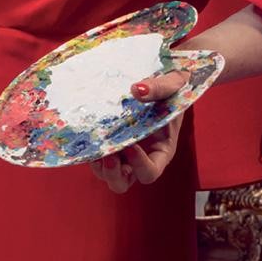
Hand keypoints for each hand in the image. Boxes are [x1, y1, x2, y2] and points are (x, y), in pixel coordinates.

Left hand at [89, 56, 213, 193]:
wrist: (162, 78)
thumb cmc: (174, 86)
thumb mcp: (174, 83)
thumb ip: (160, 87)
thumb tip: (136, 90)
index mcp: (161, 151)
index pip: (150, 172)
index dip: (140, 165)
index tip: (131, 146)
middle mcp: (140, 158)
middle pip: (123, 182)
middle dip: (113, 174)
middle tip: (108, 156)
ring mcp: (122, 153)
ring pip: (105, 172)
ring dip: (97, 164)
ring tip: (94, 145)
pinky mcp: (108, 143)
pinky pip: (95, 156)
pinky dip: (89, 151)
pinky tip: (87, 136)